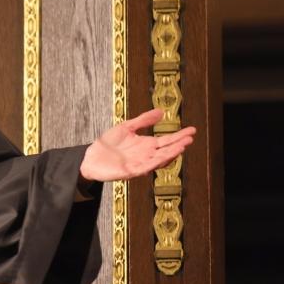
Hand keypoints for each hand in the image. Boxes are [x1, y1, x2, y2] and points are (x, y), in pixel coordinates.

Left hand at [80, 108, 195, 182]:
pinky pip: (146, 167)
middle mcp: (146, 155)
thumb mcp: (126, 127)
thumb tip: (161, 111)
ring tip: (181, 146)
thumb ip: (143, 120)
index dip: (179, 135)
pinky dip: (155, 163)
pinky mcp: (132, 171)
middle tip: (190, 138)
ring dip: (170, 154)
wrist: (91, 157)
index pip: (167, 140)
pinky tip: (163, 157)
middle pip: (166, 150)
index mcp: (147, 145)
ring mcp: (140, 163)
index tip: (192, 130)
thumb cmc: (108, 143)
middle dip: (178, 144)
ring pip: (159, 160)